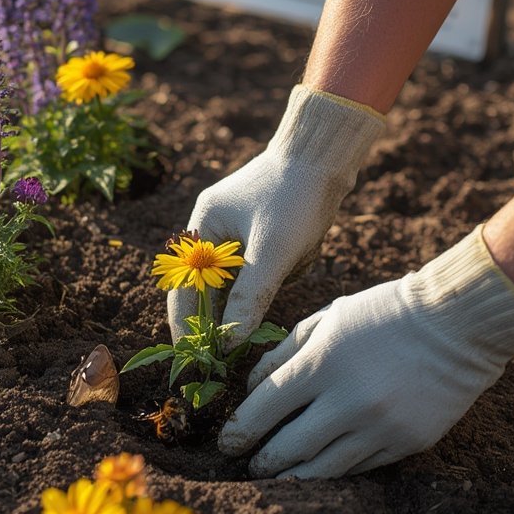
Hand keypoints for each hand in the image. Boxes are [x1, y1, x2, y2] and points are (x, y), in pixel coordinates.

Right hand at [168, 87, 383, 343]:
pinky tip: (305, 252)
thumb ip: (249, 297)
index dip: (187, 328)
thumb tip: (230, 342)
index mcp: (201, 227)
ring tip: (290, 269)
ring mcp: (240, 233)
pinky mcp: (266, 234)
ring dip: (267, 285)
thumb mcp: (273, 251)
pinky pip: (267, 271)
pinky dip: (283, 272)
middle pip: (214, 290)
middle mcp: (214, 231)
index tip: (192, 360)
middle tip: (236, 350)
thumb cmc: (296, 194)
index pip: (184, 290)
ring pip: (246, 283)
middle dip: (234, 309)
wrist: (328, 152)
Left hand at [219, 227, 513, 478]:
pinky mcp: (407, 444)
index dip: (240, 429)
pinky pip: (360, 468)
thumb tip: (250, 388)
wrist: (455, 323)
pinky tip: (318, 470)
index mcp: (323, 363)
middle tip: (248, 466)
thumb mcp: (326, 318)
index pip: (266, 406)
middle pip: (289, 446)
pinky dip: (334, 470)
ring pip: (324, 469)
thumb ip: (284, 352)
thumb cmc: (382, 313)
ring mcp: (381, 427)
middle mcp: (349, 400)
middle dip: (261, 461)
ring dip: (292, 476)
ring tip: (276, 478)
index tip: (226, 441)